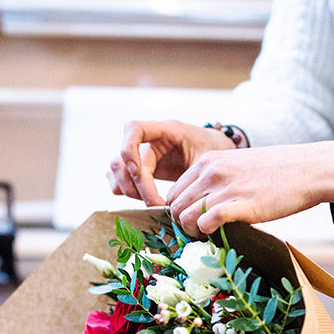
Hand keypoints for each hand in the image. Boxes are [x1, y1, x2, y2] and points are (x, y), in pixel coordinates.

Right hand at [107, 121, 235, 205]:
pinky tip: (146, 200)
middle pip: (121, 160)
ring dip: (129, 190)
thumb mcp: (208, 159)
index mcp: (165, 130)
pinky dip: (126, 191)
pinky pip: (119, 179)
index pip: (133, 129)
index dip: (129, 150)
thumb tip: (181, 202)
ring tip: (152, 204)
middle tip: (155, 204)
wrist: (217, 150)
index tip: (139, 173)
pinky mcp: (141, 169)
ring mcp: (142, 155)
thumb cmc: (213, 150)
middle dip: (135, 185)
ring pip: (116, 171)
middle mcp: (149, 141)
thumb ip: (194, 175)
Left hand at [167, 141, 333, 234]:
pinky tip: (220, 233)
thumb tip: (200, 207)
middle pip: (175, 206)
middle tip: (200, 233)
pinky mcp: (241, 204)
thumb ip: (216, 181)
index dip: (179, 211)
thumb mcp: (237, 166)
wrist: (309, 169)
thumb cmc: (277, 171)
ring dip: (193, 232)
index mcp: (208, 161)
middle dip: (182, 225)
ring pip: (184, 216)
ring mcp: (224, 187)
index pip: (173, 192)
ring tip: (209, 236)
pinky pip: (205, 222)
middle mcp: (211, 171)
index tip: (193, 222)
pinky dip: (207, 233)